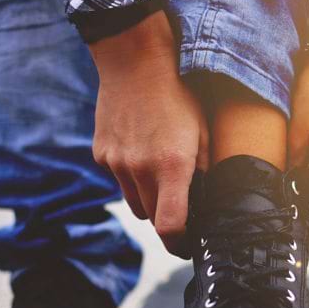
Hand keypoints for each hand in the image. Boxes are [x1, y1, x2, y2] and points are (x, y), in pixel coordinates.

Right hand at [90, 14, 208, 257]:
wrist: (134, 61)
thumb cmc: (178, 95)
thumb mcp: (204, 133)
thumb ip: (204, 172)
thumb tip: (207, 203)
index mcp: (171, 167)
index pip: (170, 227)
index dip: (179, 244)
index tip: (188, 247)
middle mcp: (139, 170)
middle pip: (153, 218)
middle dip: (168, 219)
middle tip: (182, 208)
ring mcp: (116, 163)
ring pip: (135, 204)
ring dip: (149, 200)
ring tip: (161, 175)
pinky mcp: (102, 154)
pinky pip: (119, 181)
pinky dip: (132, 178)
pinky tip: (141, 152)